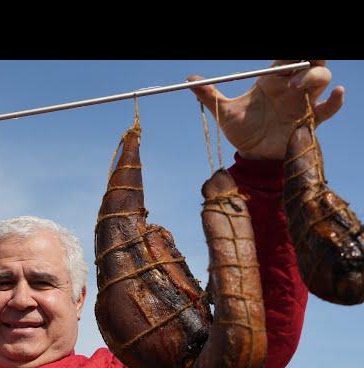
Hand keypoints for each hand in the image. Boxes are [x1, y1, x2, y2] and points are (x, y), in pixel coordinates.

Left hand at [188, 60, 344, 160]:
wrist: (250, 156)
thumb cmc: (240, 130)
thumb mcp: (223, 112)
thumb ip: (208, 95)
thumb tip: (189, 81)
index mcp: (271, 81)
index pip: (287, 58)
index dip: (290, 53)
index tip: (285, 54)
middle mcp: (290, 88)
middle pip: (311, 63)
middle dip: (310, 57)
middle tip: (298, 63)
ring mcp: (302, 103)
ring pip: (321, 80)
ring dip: (313, 78)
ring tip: (295, 86)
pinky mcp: (309, 121)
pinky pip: (329, 108)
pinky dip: (336, 100)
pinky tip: (337, 94)